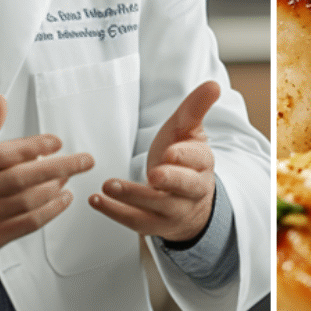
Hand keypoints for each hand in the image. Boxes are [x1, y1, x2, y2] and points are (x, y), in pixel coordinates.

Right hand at [0, 95, 93, 282]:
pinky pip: (20, 228)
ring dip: (53, 191)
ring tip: (70, 179)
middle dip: (58, 167)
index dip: (33, 147)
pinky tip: (60, 202)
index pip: (1, 154)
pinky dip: (45, 214)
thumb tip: (1, 101)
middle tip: (84, 160)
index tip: (56, 142)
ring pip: (22, 204)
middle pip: (19, 179)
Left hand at [90, 81, 218, 243]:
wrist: (187, 200)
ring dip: (132, 196)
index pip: (198, 159)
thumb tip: (214, 85)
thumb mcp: (187, 132)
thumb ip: (195, 108)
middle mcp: (193, 190)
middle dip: (170, 180)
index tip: (170, 153)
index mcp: (202, 163)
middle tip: (153, 173)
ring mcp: (175, 211)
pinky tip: (96, 200)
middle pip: (185, 186)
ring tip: (107, 186)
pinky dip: (115, 213)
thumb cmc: (183, 159)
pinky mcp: (156, 226)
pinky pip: (137, 221)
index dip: (185, 156)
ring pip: (157, 206)